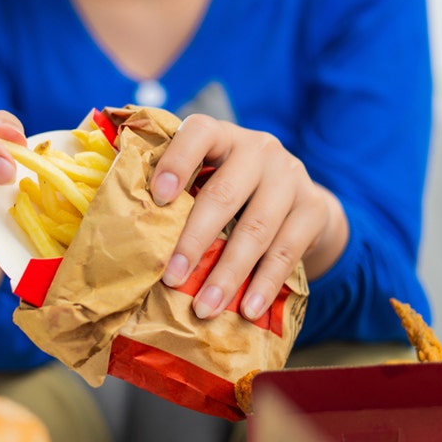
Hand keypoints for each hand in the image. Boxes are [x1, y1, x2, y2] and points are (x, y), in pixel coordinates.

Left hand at [150, 114, 347, 320]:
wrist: (297, 199)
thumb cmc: (232, 191)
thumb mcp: (208, 177)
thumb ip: (178, 193)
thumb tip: (128, 233)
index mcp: (222, 135)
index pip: (199, 133)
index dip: (177, 161)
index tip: (159, 197)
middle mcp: (259, 149)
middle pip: (225, 193)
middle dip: (195, 241)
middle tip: (171, 278)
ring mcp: (290, 176)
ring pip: (257, 229)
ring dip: (228, 274)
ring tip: (205, 308)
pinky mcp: (313, 208)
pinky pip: (287, 251)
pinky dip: (265, 283)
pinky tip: (248, 309)